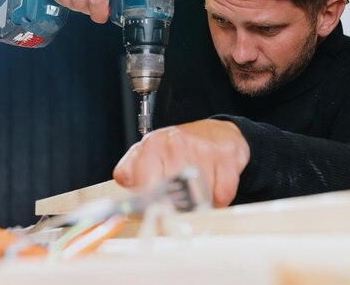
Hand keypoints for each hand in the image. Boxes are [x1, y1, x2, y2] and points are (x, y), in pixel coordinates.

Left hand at [113, 120, 250, 206]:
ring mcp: (201, 150)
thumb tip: (124, 199)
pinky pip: (221, 195)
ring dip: (199, 203)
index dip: (150, 209)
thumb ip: (129, 173)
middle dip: (177, 208)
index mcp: (152, 146)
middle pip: (172, 200)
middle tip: (180, 202)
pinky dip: (219, 197)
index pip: (143, 189)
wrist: (219, 133)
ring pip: (198, 200)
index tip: (157, 216)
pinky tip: (215, 184)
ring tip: (198, 188)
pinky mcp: (226, 157)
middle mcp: (175, 145)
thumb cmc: (182, 147)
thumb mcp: (149, 152)